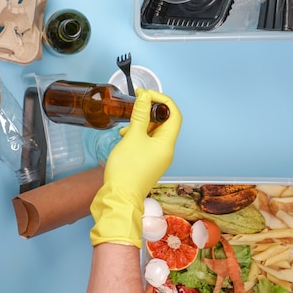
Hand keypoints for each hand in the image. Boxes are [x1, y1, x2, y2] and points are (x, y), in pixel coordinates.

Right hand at [90, 88, 181, 247]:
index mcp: (167, 144)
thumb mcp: (133, 137)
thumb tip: (145, 97)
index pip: (174, 115)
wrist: (119, 197)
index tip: (146, 94)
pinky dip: (137, 135)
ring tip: (127, 125)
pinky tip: (125, 136)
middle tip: (136, 103)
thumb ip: (140, 115)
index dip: (162, 101)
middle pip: (164, 123)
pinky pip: (146, 143)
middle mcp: (166, 151)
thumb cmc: (127, 169)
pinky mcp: (147, 163)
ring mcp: (157, 158)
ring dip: (142, 124)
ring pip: (154, 133)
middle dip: (150, 111)